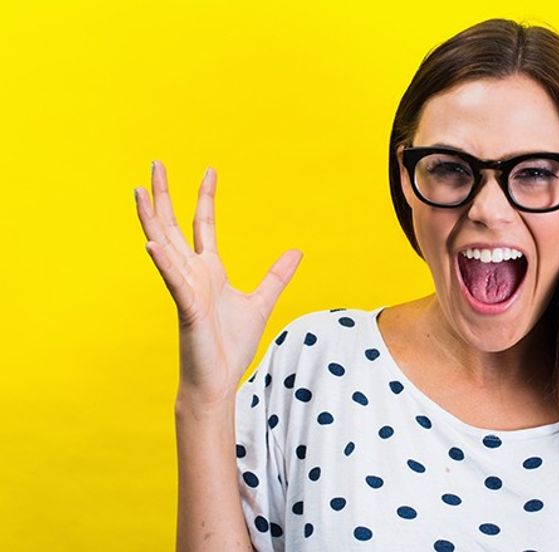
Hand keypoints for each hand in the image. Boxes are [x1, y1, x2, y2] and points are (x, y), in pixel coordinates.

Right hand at [134, 161, 302, 406]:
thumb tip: (297, 252)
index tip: (209, 170)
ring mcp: (185, 289)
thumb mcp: (262, 302)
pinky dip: (163, 262)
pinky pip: (172, 281)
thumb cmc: (232, 345)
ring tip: (140, 191)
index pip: (202, 224)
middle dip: (165, 195)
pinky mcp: (186, 308)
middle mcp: (192, 274)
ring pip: (164, 246)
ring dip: (151, 219)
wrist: (219, 380)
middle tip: (156, 163)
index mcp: (209, 271)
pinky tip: (152, 243)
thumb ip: (276, 276)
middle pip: (173, 225)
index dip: (205, 197)